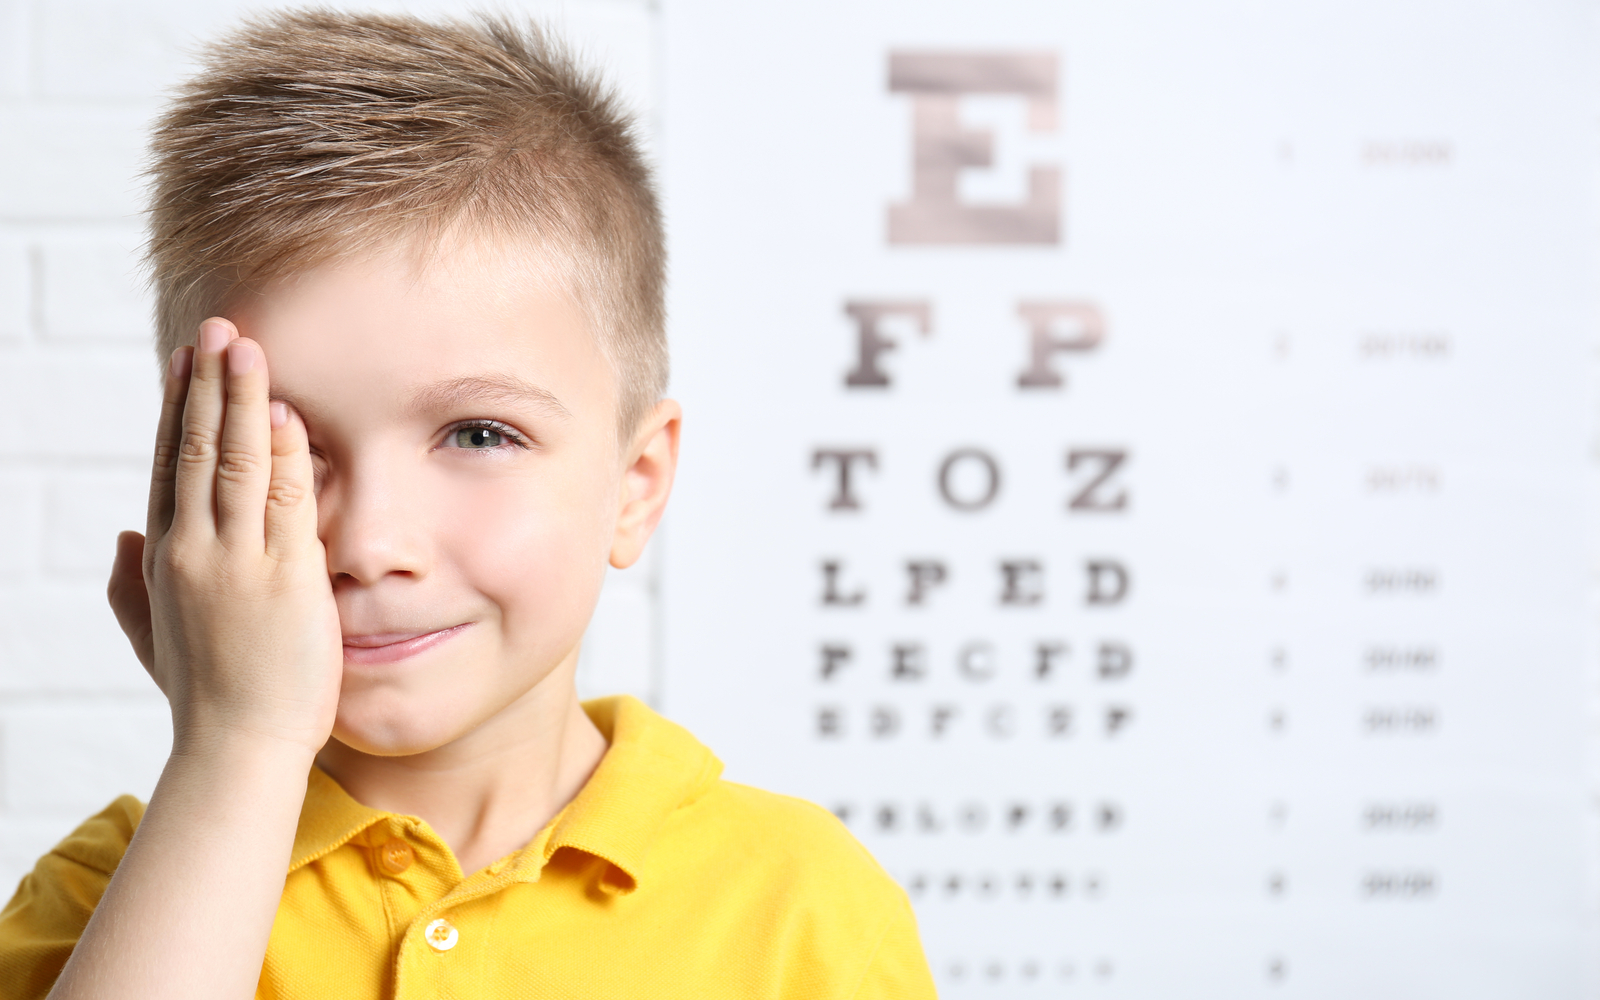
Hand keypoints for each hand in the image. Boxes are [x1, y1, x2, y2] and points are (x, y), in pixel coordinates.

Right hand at [107, 318, 341, 756]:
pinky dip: (280, 455)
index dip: (177, 409)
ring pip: (233, 463)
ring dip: (241, 400)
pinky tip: (281, 413)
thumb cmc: (204, 699)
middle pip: (195, 450)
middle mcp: (193, 551)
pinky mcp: (284, 579)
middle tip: (217, 329)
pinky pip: (281, 502)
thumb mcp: (154, 637)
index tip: (186, 362)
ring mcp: (236, 563)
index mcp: (166, 558)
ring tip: (245, 346)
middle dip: (207, 385)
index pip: (169, 466)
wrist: (236, 749)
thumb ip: (131, 586)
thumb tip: (123, 537)